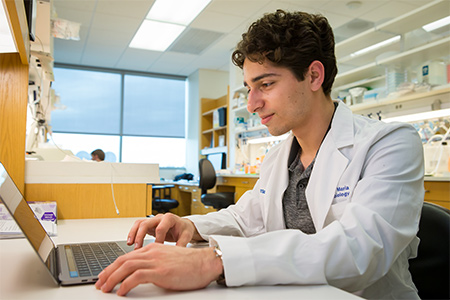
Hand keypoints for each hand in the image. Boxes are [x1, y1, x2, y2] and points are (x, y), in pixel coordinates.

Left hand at [95, 243, 222, 295]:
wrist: (205, 263)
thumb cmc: (191, 265)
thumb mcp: (168, 261)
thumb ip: (155, 265)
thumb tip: (142, 277)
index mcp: (153, 249)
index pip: (127, 257)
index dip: (113, 267)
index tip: (105, 276)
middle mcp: (151, 252)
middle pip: (123, 260)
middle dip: (108, 273)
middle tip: (99, 284)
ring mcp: (155, 260)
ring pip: (126, 267)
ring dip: (112, 279)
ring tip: (105, 289)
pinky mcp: (159, 271)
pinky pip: (136, 277)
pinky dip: (125, 284)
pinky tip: (121, 292)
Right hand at [127, 213, 201, 248]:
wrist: (182, 226)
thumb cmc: (184, 229)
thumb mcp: (186, 235)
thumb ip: (182, 243)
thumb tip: (177, 253)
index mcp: (169, 218)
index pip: (161, 228)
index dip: (158, 239)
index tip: (157, 250)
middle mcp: (160, 217)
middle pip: (146, 223)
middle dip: (140, 236)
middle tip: (138, 248)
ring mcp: (153, 220)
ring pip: (139, 223)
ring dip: (133, 233)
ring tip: (130, 244)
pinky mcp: (149, 225)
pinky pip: (138, 226)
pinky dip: (133, 233)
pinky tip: (131, 242)